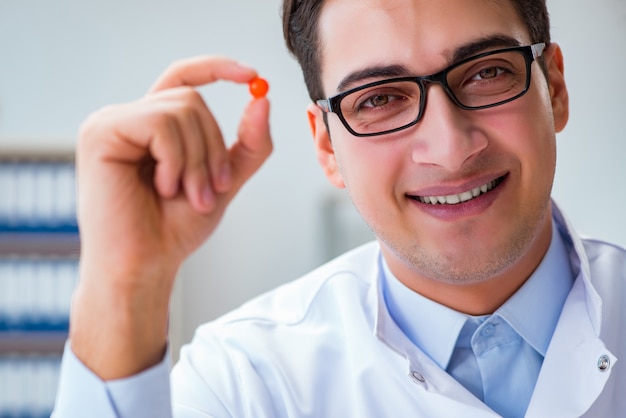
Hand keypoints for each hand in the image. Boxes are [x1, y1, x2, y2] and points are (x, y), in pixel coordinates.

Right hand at [70, 56, 271, 378]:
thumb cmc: (176, 228)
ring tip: (185, 194)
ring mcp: (112, 123)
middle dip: (212, 150)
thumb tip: (263, 99)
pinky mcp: (100, 132)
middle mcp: (131, 119)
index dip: (216, 68)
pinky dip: (175, 159)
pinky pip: (159, 123)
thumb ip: (248, 144)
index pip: (184, 80)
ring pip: (180, 110)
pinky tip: (161, 186)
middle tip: (208, 191)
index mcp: (154, 127)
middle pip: (192, 101)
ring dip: (196, 160)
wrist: (145, 265)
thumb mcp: (224, 180)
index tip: (252, 75)